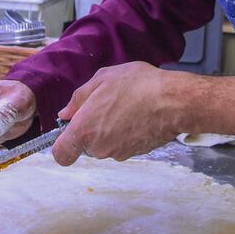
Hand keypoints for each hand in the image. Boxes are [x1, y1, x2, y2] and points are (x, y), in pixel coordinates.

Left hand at [51, 62, 186, 165]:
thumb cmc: (137, 86)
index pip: (62, 154)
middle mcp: (99, 148)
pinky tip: (137, 115)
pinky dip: (127, 134)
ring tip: (125, 107)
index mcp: (84, 130)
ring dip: (111, 130)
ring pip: (105, 145)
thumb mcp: (102, 79)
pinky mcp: (136, 154)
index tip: (71, 129)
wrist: (173, 101)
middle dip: (92, 129)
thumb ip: (78, 98)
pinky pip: (123, 145)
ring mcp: (118, 153)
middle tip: (106, 105)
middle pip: (86, 146)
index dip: (63, 144)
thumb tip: (65, 113)